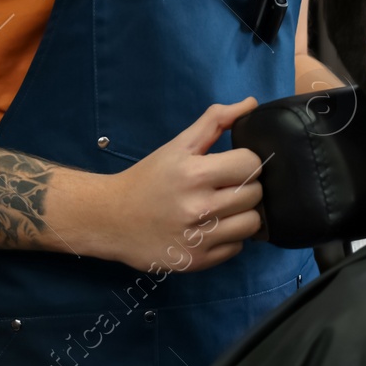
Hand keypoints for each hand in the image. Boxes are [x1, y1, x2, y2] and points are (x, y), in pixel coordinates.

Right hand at [100, 97, 265, 272]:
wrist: (110, 218)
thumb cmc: (148, 179)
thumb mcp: (178, 145)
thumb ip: (215, 121)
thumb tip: (251, 103)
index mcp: (194, 173)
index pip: (251, 164)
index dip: (247, 161)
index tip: (234, 165)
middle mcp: (198, 208)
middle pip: (255, 194)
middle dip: (246, 187)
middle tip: (227, 187)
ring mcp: (198, 238)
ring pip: (252, 224)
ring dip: (243, 214)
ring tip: (224, 208)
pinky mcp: (196, 261)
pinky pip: (237, 248)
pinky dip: (230, 238)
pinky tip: (212, 228)